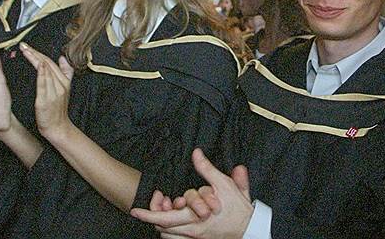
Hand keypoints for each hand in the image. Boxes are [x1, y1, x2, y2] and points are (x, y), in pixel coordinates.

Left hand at [19, 43, 73, 141]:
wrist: (58, 127)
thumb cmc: (58, 109)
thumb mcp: (65, 89)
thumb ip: (66, 72)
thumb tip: (63, 58)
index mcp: (65, 81)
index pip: (52, 63)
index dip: (40, 53)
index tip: (29, 46)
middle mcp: (61, 85)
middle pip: (48, 65)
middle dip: (35, 53)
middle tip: (24, 45)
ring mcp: (54, 92)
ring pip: (45, 71)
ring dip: (35, 59)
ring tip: (25, 51)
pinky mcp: (46, 100)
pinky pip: (44, 84)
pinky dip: (42, 73)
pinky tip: (39, 64)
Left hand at [131, 148, 253, 238]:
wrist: (249, 228)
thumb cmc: (237, 209)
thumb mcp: (224, 185)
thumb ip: (207, 169)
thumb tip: (196, 154)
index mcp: (194, 218)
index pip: (164, 218)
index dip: (148, 214)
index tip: (135, 210)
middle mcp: (191, 230)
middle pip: (162, 226)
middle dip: (152, 215)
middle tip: (150, 204)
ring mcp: (193, 236)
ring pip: (167, 234)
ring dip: (161, 222)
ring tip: (163, 208)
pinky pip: (176, 238)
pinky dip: (170, 230)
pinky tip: (172, 220)